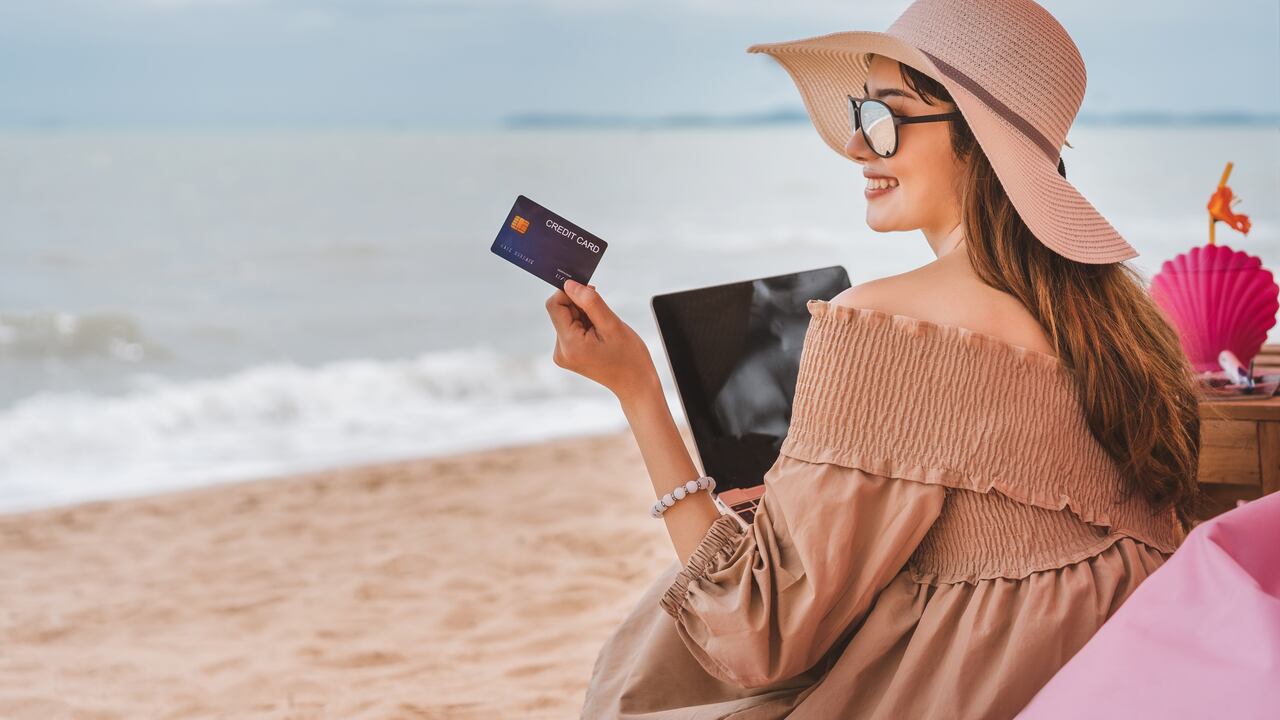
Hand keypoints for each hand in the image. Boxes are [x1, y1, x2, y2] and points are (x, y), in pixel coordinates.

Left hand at [545, 279, 658, 400]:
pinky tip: (599, 336)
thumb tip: (569, 284)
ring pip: (567, 319)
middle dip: (581, 307)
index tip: (591, 294)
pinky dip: (585, 325)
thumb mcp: (612, 324)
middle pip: (561, 311)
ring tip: (603, 331)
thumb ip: (589, 302)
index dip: (571, 293)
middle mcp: (560, 351)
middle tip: (603, 319)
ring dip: (585, 317)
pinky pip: (571, 329)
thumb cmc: (629, 356)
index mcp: (569, 344)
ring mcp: (563, 355)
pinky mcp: (568, 354)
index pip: (555, 305)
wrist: (635, 383)